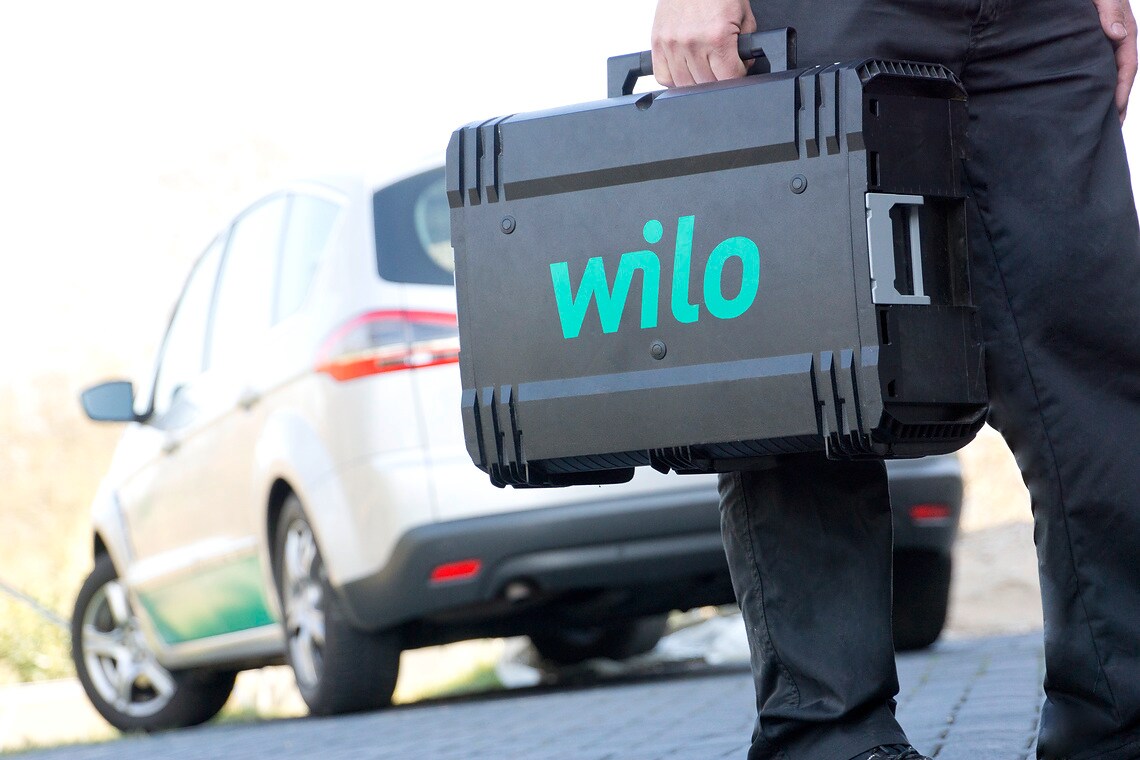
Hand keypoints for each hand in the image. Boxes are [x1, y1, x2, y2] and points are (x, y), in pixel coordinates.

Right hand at [651, 0, 756, 87]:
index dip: (738, 76)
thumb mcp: (742, 15)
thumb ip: (745, 44)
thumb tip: (742, 65)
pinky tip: (684, 68)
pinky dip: (674, 78)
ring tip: (703, 66)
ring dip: (697, 81)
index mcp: (717, 36)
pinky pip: (663, 77)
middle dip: (718, 78)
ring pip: (685, 85)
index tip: (736, 70)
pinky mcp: (657, 43)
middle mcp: (692, 42)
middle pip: (707, 84)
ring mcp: (672, 44)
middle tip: (721, 65)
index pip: (729, 78)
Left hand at [1094, 0, 1137, 120]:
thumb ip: (1110, 10)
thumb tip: (1116, 34)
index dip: (1122, 90)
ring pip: (1106, 73)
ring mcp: (1101, 41)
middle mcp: (1114, 38)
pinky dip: (1091, 84)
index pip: (1127, 65)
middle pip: (1118, 75)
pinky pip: (1091, 67)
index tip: (1116, 111)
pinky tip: (1082, 98)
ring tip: (1099, 121)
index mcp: (1124, 29)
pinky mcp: (1085, 43)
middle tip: (1110, 128)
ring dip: (1104, 96)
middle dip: (1117, 101)